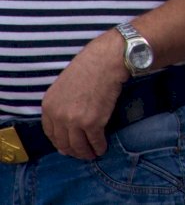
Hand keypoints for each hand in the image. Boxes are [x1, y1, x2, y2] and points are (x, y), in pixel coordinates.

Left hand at [41, 32, 127, 158]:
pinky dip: (99, 147)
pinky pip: (95, 141)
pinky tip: (102, 148)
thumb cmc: (87, 67)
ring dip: (86, 153)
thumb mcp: (63, 86)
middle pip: (63, 143)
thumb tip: (66, 121)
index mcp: (48, 106)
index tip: (67, 146)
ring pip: (78, 146)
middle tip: (81, 153)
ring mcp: (75, 121)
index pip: (50, 133)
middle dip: (73, 151)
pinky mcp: (94, 123)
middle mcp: (58, 116)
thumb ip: (61, 104)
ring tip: (93, 154)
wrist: (105, 61)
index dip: (59, 142)